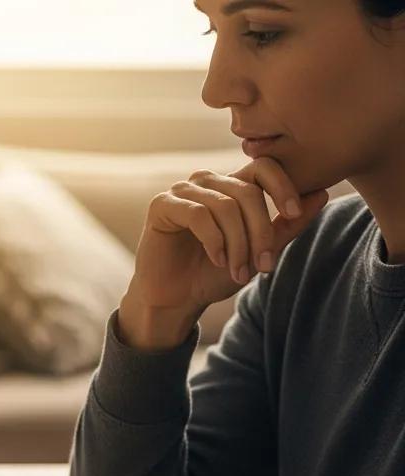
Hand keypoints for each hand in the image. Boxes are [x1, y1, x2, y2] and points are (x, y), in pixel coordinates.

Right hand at [121, 156, 329, 347]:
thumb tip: (322, 194)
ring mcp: (182, 191)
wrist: (175, 300)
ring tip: (239, 271)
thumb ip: (287, 226)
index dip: (283, 186)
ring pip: (225, 206)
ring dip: (238, 244)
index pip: (264, 167)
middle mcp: (207, 182)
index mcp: (231, 187)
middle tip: (264, 265)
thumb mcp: (258, 253)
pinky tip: (217, 260)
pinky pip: (198, 215)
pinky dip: (214, 241)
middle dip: (260, 232)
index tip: (294, 213)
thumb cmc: (212, 275)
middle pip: (247, 192)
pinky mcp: (162, 205)